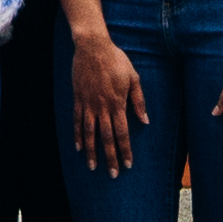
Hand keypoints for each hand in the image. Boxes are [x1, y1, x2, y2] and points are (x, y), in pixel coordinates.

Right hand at [70, 29, 146, 175]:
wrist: (92, 47)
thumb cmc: (116, 60)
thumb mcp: (133, 78)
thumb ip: (138, 100)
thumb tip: (145, 121)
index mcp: (117, 103)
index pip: (122, 132)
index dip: (125, 150)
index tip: (127, 164)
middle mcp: (102, 107)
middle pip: (106, 137)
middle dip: (109, 157)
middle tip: (112, 174)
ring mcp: (88, 104)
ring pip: (90, 133)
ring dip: (91, 151)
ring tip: (92, 167)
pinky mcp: (78, 98)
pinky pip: (77, 121)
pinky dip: (78, 135)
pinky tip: (79, 147)